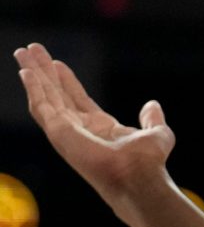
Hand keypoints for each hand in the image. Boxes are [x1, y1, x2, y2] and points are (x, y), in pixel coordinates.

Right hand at [14, 42, 175, 205]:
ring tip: (22, 53)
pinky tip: (26, 72)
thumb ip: (153, 119)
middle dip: (43, 72)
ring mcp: (66, 131)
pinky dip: (33, 89)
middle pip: (56, 94)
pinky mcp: (58, 132)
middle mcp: (80, 128)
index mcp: (100, 127)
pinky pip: (41, 107)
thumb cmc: (148, 162)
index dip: (66, 80)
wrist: (138, 176)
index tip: (56, 63)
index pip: (77, 98)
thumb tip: (152, 105)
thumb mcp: (157, 134)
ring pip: (44, 97)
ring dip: (33, 75)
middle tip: (30, 50)